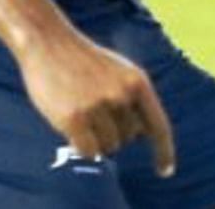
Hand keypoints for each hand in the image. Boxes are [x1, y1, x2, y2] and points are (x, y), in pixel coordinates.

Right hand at [19, 28, 175, 175]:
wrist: (49, 42)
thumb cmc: (85, 61)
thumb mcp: (121, 72)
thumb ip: (135, 99)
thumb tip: (143, 134)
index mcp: (137, 82)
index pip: (158, 126)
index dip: (163, 151)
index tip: (165, 171)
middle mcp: (121, 95)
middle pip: (128, 139)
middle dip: (113, 132)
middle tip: (94, 109)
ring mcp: (97, 106)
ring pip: (108, 147)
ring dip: (96, 139)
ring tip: (82, 113)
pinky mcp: (74, 118)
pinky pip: (88, 152)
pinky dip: (81, 146)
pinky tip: (71, 126)